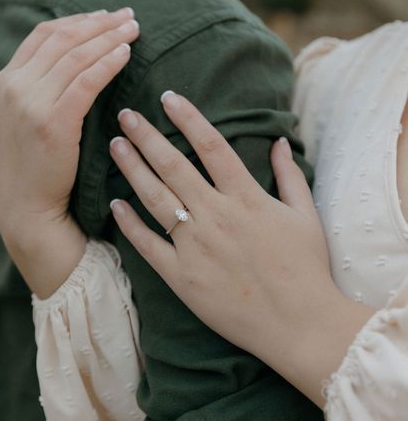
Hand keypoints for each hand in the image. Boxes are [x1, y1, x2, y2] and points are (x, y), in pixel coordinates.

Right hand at [0, 8, 138, 296]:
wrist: (25, 205)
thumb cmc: (34, 162)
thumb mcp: (27, 116)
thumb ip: (43, 86)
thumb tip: (79, 58)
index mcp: (7, 79)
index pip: (44, 34)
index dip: (79, 20)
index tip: (106, 15)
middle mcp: (15, 85)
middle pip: (63, 38)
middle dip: (100, 23)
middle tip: (130, 15)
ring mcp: (30, 103)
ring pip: (76, 56)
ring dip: (109, 38)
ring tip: (134, 29)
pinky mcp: (52, 122)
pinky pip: (86, 81)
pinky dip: (107, 63)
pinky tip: (126, 55)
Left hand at [109, 92, 373, 405]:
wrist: (299, 324)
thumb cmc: (306, 269)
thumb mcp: (305, 215)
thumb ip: (289, 175)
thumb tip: (278, 141)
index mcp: (246, 197)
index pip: (211, 145)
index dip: (188, 117)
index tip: (167, 96)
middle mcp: (215, 215)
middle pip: (173, 166)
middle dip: (147, 136)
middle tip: (126, 114)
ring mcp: (195, 246)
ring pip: (155, 199)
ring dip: (132, 169)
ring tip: (115, 145)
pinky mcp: (182, 277)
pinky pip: (148, 245)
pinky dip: (130, 224)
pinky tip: (115, 204)